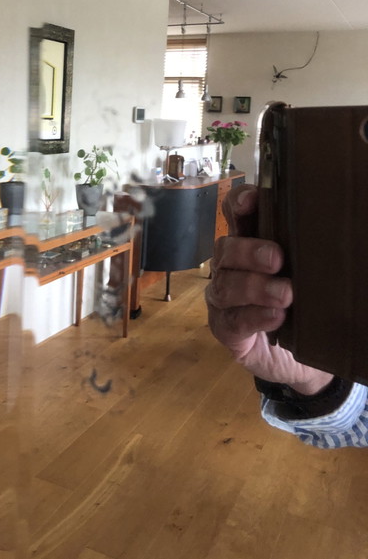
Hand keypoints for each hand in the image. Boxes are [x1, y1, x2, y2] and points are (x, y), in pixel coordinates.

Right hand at [205, 184, 332, 394]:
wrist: (296, 358)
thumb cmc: (301, 306)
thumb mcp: (305, 274)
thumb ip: (307, 252)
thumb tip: (334, 228)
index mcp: (248, 243)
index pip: (234, 214)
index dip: (237, 203)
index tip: (251, 201)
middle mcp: (230, 267)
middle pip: (225, 248)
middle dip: (248, 251)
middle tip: (277, 259)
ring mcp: (223, 299)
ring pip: (225, 285)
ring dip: (254, 287)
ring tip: (285, 294)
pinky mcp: (224, 329)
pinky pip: (232, 320)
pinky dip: (254, 317)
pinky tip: (276, 318)